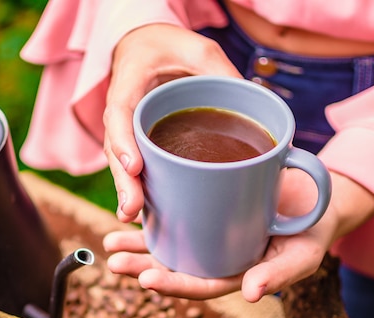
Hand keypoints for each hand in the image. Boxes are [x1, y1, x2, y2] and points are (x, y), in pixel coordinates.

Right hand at [103, 23, 241, 221]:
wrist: (145, 46)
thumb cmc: (169, 46)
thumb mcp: (200, 49)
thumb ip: (222, 72)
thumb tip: (257, 106)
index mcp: (130, 80)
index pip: (121, 111)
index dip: (124, 140)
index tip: (134, 166)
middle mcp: (121, 108)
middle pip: (116, 147)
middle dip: (124, 180)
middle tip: (132, 208)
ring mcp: (125, 127)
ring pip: (120, 161)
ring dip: (126, 190)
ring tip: (131, 216)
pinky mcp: (135, 140)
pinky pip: (132, 164)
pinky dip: (135, 187)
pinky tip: (140, 214)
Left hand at [103, 171, 373, 301]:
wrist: (316, 198)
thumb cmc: (312, 231)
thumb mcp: (302, 255)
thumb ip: (279, 274)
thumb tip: (251, 295)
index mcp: (236, 274)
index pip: (200, 283)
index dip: (174, 284)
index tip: (147, 279)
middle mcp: (217, 257)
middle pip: (177, 266)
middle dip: (143, 266)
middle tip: (114, 262)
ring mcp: (210, 235)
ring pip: (170, 244)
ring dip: (138, 244)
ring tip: (110, 243)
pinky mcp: (207, 209)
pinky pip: (178, 214)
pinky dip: (154, 215)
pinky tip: (131, 212)